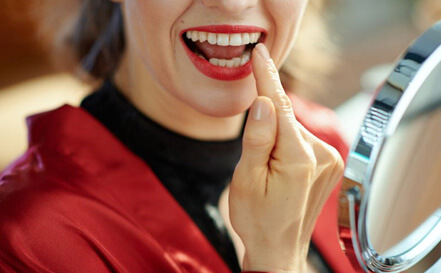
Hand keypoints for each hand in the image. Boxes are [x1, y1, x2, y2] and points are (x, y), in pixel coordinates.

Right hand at [229, 44, 343, 272]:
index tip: (259, 53)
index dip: (266, 78)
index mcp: (298, 159)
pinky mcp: (330, 164)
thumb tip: (263, 101)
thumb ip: (257, 138)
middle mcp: (322, 155)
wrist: (278, 248)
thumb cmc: (257, 218)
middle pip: (286, 118)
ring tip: (266, 171)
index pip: (280, 106)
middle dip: (265, 122)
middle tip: (252, 158)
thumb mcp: (246, 179)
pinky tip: (278, 167)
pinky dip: (286, 143)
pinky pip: (302, 140)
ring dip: (276, 137)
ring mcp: (330, 160)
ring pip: (293, 129)